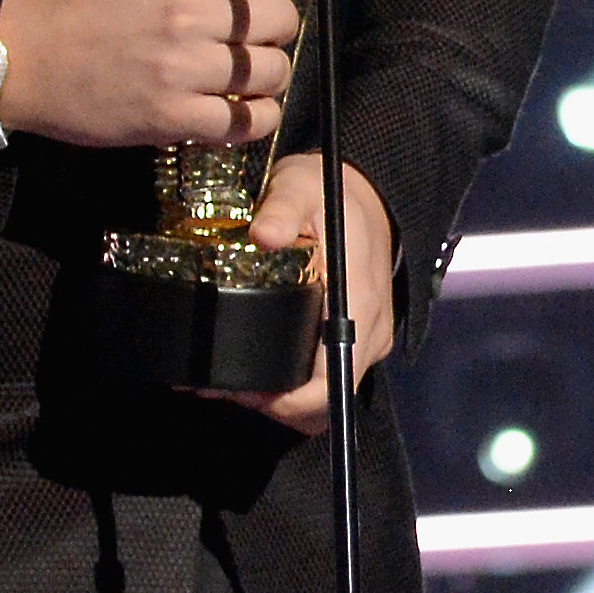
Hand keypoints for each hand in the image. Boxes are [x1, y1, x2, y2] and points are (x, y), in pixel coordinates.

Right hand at [0, 0, 297, 150]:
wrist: (15, 60)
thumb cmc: (58, 9)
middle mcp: (188, 15)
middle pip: (277, 19)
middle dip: (280, 28)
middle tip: (267, 38)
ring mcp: (183, 68)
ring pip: (270, 71)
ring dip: (271, 76)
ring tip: (256, 79)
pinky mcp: (172, 117)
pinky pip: (244, 122)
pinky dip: (256, 120)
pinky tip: (247, 115)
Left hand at [197, 157, 395, 433]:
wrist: (370, 190)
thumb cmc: (331, 192)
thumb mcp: (301, 187)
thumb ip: (282, 208)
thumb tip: (262, 234)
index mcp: (357, 306)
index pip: (331, 384)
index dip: (288, 403)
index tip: (243, 392)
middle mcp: (369, 332)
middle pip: (326, 400)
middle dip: (275, 404)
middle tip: (223, 386)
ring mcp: (369, 337)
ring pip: (328, 393)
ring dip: (284, 398)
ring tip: (234, 381)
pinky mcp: (360, 336)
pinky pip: (331, 376)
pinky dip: (297, 384)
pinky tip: (262, 369)